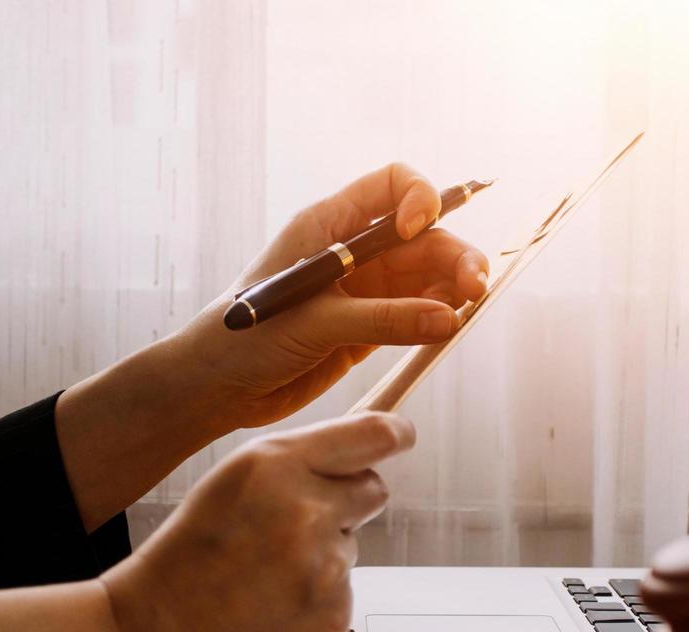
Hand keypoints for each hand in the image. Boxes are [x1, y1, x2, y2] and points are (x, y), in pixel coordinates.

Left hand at [51, 164, 486, 529]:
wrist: (215, 389)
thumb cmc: (244, 341)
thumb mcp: (315, 323)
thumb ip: (383, 319)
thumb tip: (448, 318)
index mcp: (328, 226)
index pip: (392, 186)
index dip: (418, 199)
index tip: (419, 232)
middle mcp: (351, 251)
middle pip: (424, 236)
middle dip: (454, 255)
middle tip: (473, 289)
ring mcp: (363, 289)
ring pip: (427, 276)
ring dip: (453, 288)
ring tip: (467, 310)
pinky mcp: (368, 327)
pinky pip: (417, 313)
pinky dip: (438, 318)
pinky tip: (447, 328)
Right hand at [96, 412, 413, 631]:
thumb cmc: (182, 564)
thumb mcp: (230, 487)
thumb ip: (294, 467)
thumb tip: (362, 455)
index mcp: (273, 467)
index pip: (372, 435)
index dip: (393, 435)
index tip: (399, 437)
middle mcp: (306, 510)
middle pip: (373, 489)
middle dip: (345, 503)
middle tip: (292, 529)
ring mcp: (324, 568)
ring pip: (350, 546)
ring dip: (321, 558)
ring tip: (262, 581)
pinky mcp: (332, 617)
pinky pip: (341, 594)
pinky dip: (314, 603)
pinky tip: (269, 612)